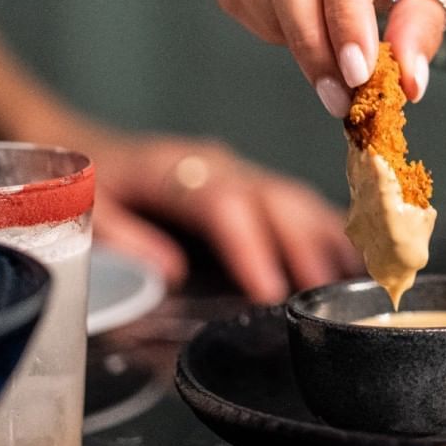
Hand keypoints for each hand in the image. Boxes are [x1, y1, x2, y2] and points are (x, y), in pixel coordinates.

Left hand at [87, 132, 358, 303]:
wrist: (89, 145)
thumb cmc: (91, 184)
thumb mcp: (87, 208)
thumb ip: (124, 237)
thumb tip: (168, 271)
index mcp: (173, 170)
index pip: (222, 204)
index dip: (251, 246)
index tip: (269, 291)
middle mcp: (217, 166)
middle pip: (274, 200)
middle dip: (306, 249)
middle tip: (328, 299)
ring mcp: (242, 173)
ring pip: (296, 201)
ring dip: (330, 243)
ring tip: (358, 287)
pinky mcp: (256, 186)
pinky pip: (301, 206)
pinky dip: (332, 235)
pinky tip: (357, 264)